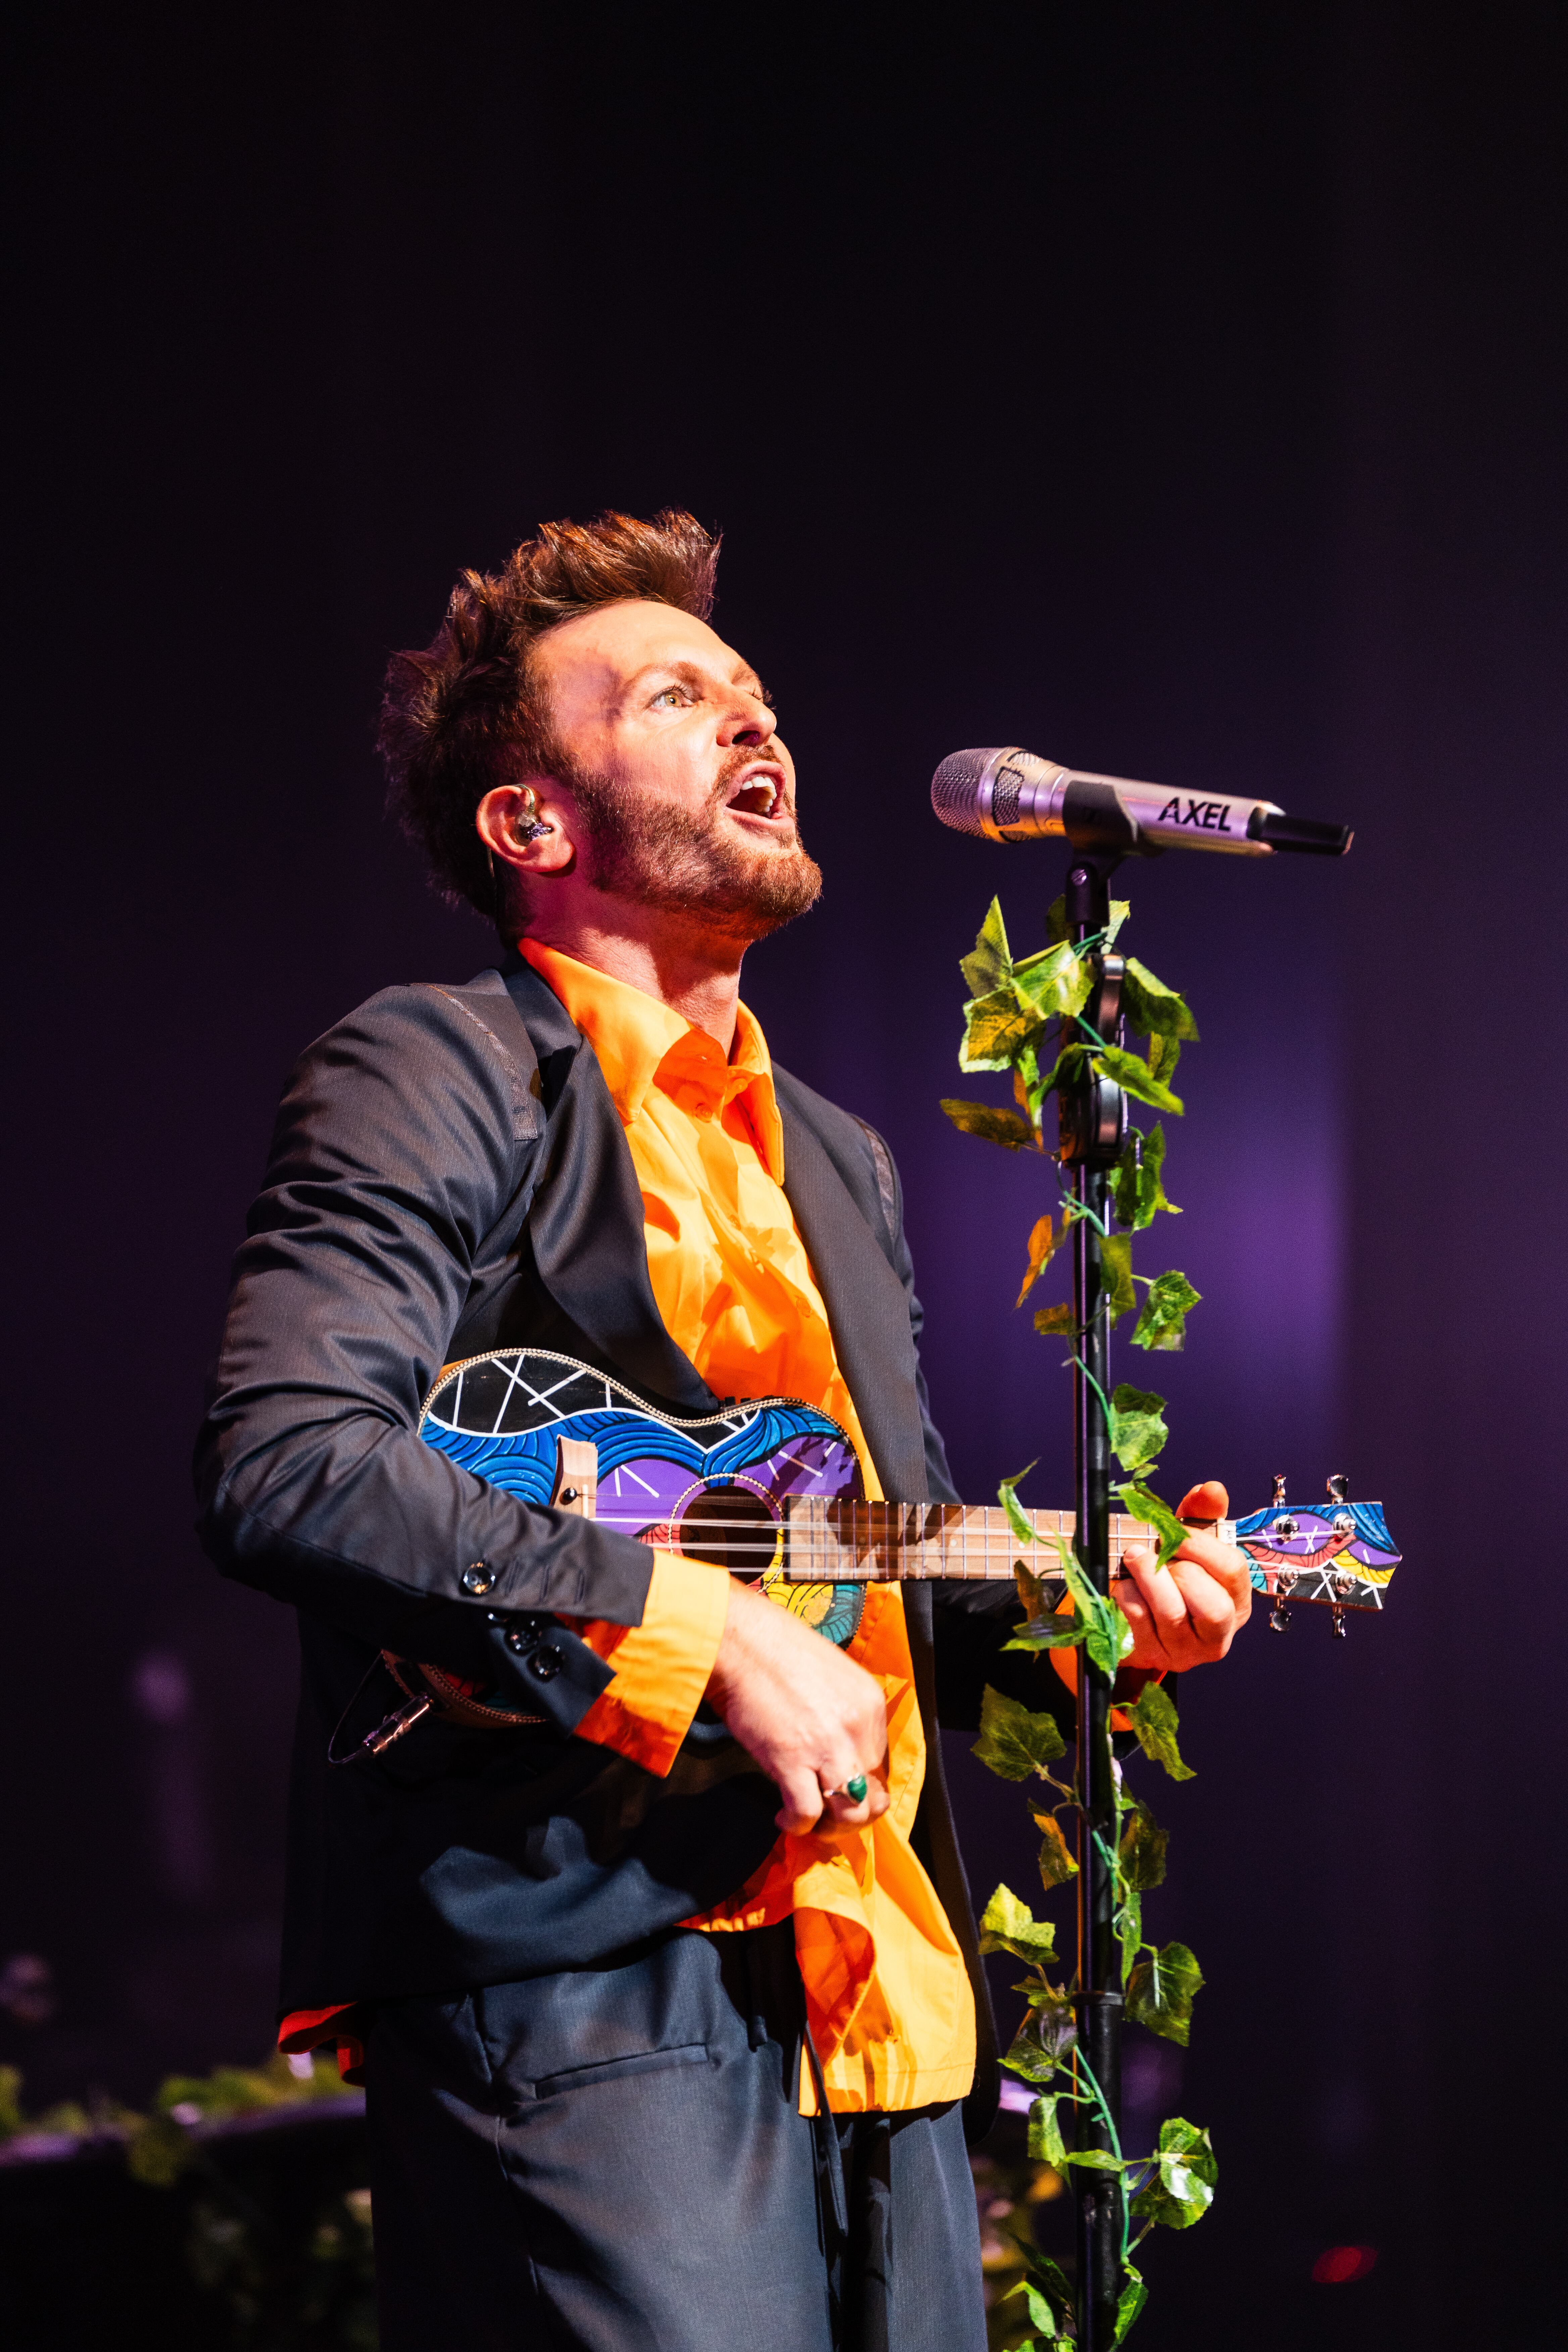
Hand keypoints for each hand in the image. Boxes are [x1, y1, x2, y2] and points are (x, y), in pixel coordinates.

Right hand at [704, 1577, 889, 1833]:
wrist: (738, 1639)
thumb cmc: (775, 1651)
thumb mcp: (830, 1676)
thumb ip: (842, 1713)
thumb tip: (836, 1750)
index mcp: (869, 1703)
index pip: (878, 1761)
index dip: (857, 1780)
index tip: (837, 1784)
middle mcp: (856, 1726)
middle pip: (871, 1793)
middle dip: (849, 1810)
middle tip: (826, 1812)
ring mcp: (827, 1745)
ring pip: (852, 1813)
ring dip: (833, 1827)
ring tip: (811, 1821)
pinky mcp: (791, 1760)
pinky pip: (808, 1814)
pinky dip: (797, 1825)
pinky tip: (783, 1815)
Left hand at [1112, 1479, 1252, 1670]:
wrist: (1136, 1617)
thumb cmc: (1172, 1577)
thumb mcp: (1189, 1545)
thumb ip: (1202, 1515)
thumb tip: (1212, 1490)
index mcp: (1236, 1603)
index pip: (1233, 1572)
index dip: (1202, 1545)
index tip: (1177, 1532)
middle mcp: (1217, 1635)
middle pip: (1212, 1605)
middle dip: (1178, 1569)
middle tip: (1154, 1550)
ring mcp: (1183, 1652)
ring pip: (1171, 1613)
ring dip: (1147, 1575)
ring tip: (1134, 1558)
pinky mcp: (1149, 1656)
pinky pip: (1136, 1620)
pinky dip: (1126, 1594)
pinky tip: (1124, 1586)